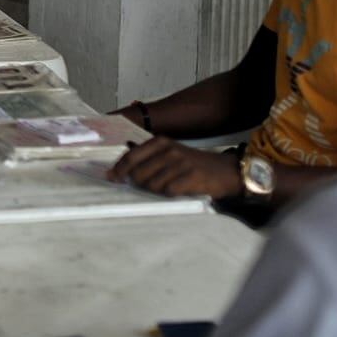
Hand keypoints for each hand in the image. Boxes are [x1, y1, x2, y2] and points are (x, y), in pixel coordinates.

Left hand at [106, 138, 241, 198]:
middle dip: (139, 183)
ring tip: (169, 187)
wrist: (225, 170)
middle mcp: (168, 150)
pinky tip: (178, 191)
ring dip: (157, 190)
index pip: (130, 156)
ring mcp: (180, 163)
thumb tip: (119, 168)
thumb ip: (146, 157)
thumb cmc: (192, 164)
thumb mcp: (169, 152)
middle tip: (150, 186)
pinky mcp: (191, 177)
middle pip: (138, 174)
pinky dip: (170, 194)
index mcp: (160, 142)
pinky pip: (168, 191)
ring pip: (152, 185)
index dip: (118, 169)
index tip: (111, 178)